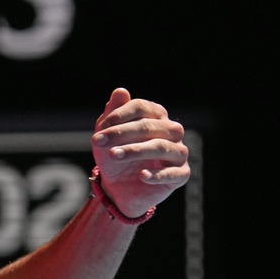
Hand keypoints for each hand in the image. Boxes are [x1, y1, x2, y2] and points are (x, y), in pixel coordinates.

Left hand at [91, 88, 189, 218]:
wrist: (118, 187)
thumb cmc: (114, 155)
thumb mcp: (108, 135)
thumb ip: (113, 114)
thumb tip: (120, 91)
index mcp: (156, 116)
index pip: (140, 107)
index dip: (119, 115)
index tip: (100, 129)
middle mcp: (172, 131)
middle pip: (148, 126)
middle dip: (121, 133)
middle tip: (98, 142)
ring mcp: (179, 152)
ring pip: (160, 146)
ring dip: (135, 150)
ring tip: (113, 155)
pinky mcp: (181, 174)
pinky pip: (173, 173)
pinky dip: (157, 174)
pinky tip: (142, 175)